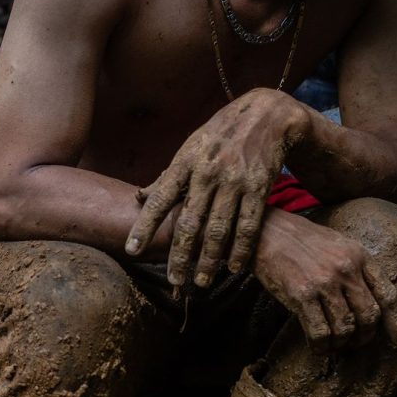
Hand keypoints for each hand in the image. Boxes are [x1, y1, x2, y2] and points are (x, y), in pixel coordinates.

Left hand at [127, 89, 308, 287]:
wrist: (265, 114)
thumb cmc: (220, 134)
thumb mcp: (190, 148)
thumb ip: (167, 176)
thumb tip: (140, 198)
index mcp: (185, 162)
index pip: (160, 198)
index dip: (144, 226)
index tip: (131, 250)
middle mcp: (207, 172)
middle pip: (190, 221)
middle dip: (180, 254)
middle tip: (173, 280)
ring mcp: (234, 180)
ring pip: (219, 228)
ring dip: (210, 259)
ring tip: (201, 282)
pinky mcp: (259, 187)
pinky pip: (249, 224)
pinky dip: (241, 249)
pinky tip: (234, 267)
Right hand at [252, 212, 396, 351]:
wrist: (266, 231)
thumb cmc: (301, 240)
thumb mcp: (337, 244)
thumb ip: (355, 268)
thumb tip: (368, 301)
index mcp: (359, 255)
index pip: (386, 294)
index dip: (394, 321)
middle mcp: (346, 268)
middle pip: (369, 315)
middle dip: (365, 336)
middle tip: (355, 343)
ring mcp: (324, 282)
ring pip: (346, 328)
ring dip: (342, 344)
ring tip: (334, 345)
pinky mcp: (302, 295)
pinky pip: (321, 332)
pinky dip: (321, 346)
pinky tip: (317, 346)